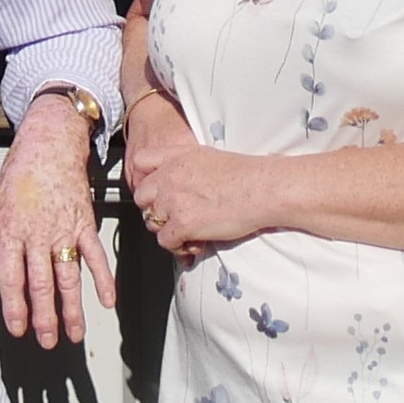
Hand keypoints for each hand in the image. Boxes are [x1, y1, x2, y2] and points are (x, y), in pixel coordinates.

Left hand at [0, 96, 117, 348]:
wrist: (51, 141)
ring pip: (68, 276)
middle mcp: (37, 235)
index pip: (12, 278)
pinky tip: (107, 300)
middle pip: (41, 284)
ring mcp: (63, 230)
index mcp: (12, 232)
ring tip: (74, 333)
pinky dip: (103, 279)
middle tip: (47, 341)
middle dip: (44, 317)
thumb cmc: (21, 171)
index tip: (17, 329)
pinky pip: (95, 255)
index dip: (14, 307)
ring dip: (72, 308)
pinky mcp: (84, 223)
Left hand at [122, 136, 271, 258]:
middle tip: (175, 216)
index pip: (140, 162)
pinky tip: (196, 242)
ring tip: (189, 232)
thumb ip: (185, 166)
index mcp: (176, 156)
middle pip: (142, 197)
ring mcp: (173, 201)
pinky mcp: (183, 224)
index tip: (155, 190)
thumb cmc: (246, 174)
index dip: (145, 178)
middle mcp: (169, 176)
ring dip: (168, 230)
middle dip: (155, 209)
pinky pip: (166, 241)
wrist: (262, 188)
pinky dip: (178, 246)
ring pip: (152, 222)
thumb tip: (180, 183)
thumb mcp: (208, 156)